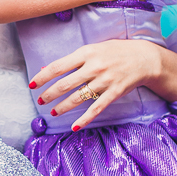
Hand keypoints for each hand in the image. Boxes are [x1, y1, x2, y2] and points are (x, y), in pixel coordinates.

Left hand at [30, 39, 161, 129]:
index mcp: (86, 53)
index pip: (58, 66)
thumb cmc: (116, 52)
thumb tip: (48, 68)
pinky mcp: (114, 92)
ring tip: (53, 112)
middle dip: (49, 94)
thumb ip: (73, 59)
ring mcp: (104, 80)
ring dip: (62, 107)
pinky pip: (96, 108)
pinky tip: (74, 126)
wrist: (144, 58)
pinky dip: (84, 118)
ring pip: (78, 97)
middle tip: (40, 101)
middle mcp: (94, 67)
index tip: (32, 84)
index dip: (43, 76)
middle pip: (65, 84)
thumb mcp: (94, 49)